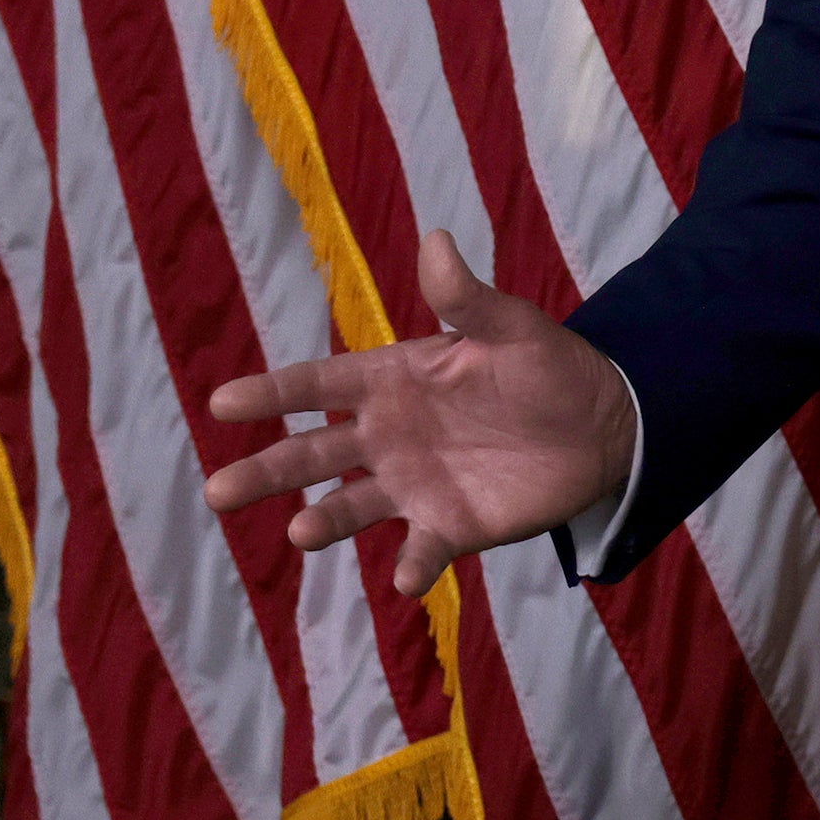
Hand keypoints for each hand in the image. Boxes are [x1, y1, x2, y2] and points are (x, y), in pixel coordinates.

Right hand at [203, 229, 636, 597]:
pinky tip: (407, 578)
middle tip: (219, 492)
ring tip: (300, 533)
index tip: (222, 402)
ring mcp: (413, 484)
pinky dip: (412, 565)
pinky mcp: (450, 526)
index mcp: (391, 379)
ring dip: (324, 522)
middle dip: (266, 472)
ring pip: (348, 507)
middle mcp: (387, 436)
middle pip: (312, 454)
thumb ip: (467, 298)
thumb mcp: (509, 326)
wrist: (600, 424)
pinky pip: (422, 549)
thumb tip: (437, 240)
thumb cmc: (543, 365)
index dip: (271, 393)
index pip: (317, 384)